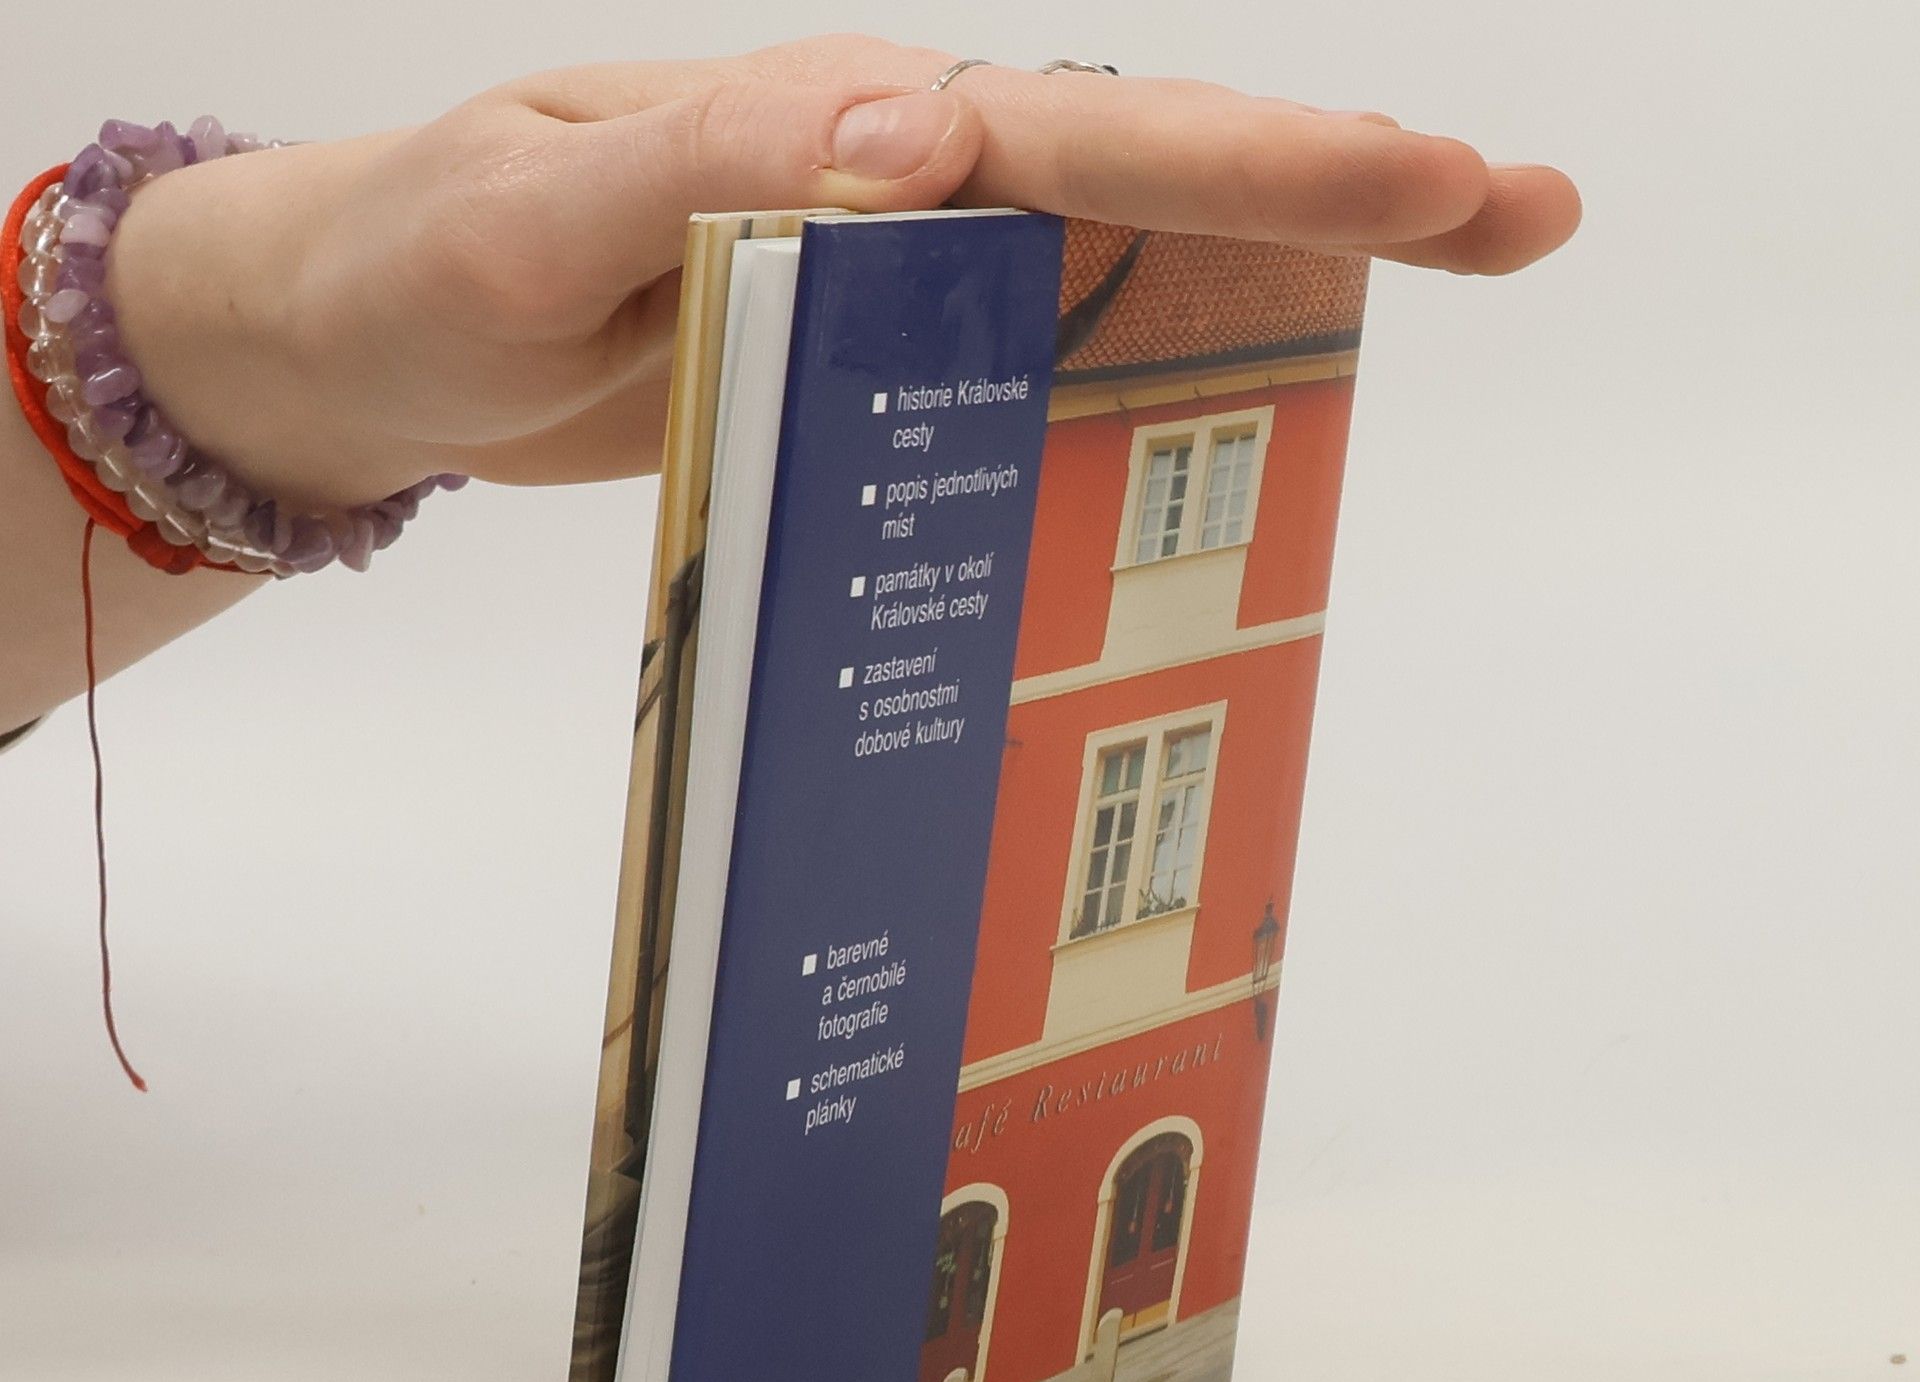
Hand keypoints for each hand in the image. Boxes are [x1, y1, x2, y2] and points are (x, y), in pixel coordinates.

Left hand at [105, 36, 1581, 504]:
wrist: (358, 345)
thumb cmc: (418, 264)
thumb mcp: (532, 217)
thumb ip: (710, 168)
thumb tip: (920, 130)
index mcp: (837, 134)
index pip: (1087, 136)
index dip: (1269, 157)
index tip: (1438, 179)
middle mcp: (886, 190)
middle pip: (1147, 180)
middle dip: (1337, 189)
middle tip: (1519, 215)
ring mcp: (883, 281)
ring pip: (1107, 266)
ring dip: (1266, 280)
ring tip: (1425, 284)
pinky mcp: (856, 366)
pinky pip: (1018, 363)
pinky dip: (1129, 380)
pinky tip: (1207, 418)